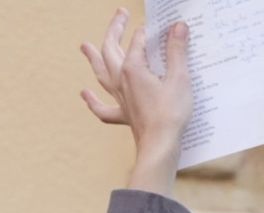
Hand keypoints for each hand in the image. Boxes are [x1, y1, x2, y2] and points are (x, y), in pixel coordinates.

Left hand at [80, 8, 193, 194]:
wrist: (160, 146)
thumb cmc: (170, 114)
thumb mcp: (179, 77)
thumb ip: (177, 51)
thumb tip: (177, 27)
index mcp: (133, 68)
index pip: (138, 40)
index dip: (149, 31)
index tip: (163, 26)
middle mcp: (121, 81)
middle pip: (111, 50)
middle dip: (115, 29)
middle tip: (119, 14)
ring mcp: (120, 99)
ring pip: (101, 74)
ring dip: (92, 58)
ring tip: (83, 46)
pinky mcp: (124, 115)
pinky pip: (103, 108)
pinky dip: (92, 101)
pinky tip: (84, 94)